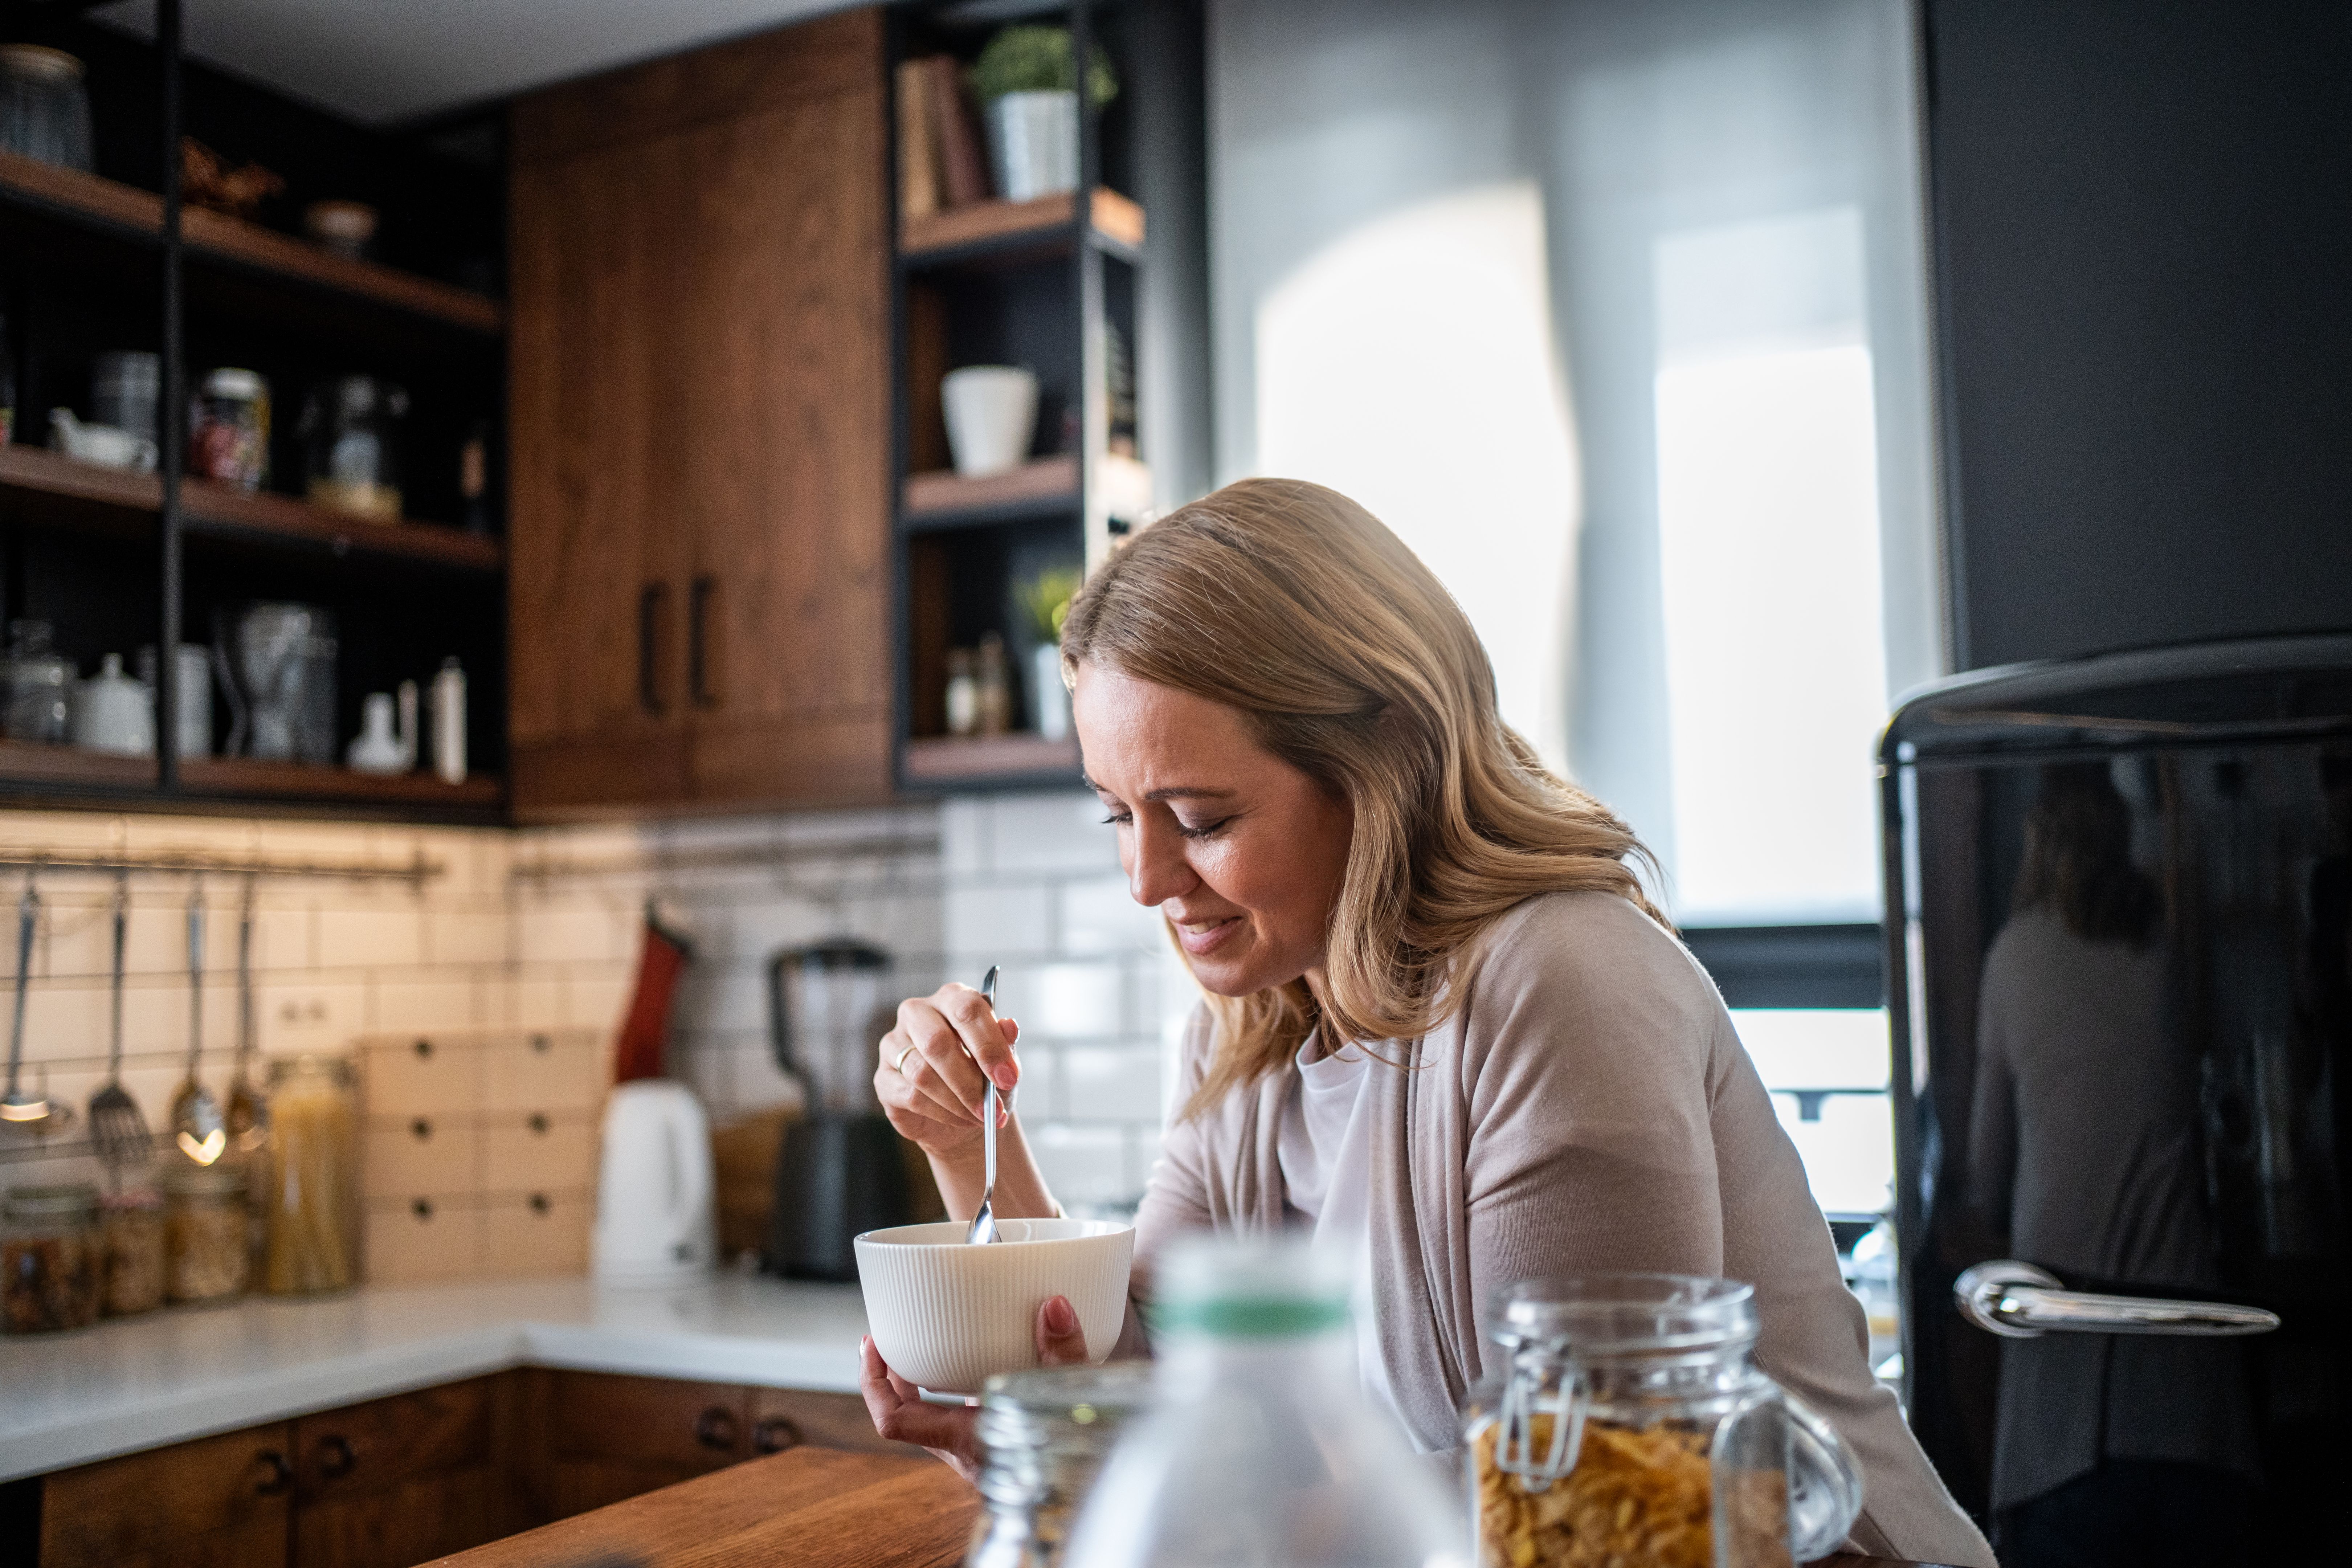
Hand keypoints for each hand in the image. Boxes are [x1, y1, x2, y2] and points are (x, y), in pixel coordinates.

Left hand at [860, 1295, 1092, 1482]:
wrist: (1096, 1489)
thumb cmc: (1080, 1455)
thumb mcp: (1070, 1398)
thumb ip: (1064, 1354)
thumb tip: (1053, 1306)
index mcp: (967, 1440)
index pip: (896, 1421)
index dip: (874, 1384)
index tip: (874, 1344)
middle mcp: (963, 1450)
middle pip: (905, 1416)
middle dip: (891, 1376)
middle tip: (887, 1337)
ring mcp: (975, 1449)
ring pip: (928, 1419)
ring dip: (916, 1384)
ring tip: (915, 1344)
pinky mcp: (992, 1442)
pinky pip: (954, 1417)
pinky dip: (950, 1390)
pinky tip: (967, 1362)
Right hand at [875, 981, 1021, 1159]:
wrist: (965, 1115)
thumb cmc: (984, 1078)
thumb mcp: (1003, 1061)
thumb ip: (1006, 1043)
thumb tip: (1010, 1026)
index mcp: (951, 998)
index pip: (966, 1008)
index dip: (989, 1044)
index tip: (1008, 1077)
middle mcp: (917, 1013)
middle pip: (937, 1041)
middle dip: (970, 1080)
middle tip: (994, 1107)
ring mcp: (893, 1044)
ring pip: (922, 1073)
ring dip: (958, 1101)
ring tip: (981, 1116)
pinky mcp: (883, 1079)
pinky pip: (911, 1096)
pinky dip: (942, 1112)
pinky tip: (961, 1119)